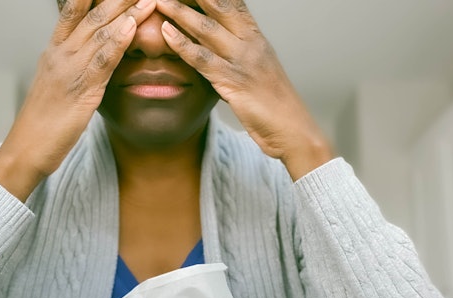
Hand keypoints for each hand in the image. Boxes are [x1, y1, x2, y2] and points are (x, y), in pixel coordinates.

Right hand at [0, 0, 156, 200]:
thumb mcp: (57, 85)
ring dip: (127, 11)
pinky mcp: (81, 90)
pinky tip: (132, 26)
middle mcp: (60, 53)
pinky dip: (118, 41)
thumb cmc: (43, 122)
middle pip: (92, 14)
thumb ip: (73, 66)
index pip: (74, 9)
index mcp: (54, 50)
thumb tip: (92, 56)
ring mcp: (69, 70)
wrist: (25, 149)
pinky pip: (102, 60)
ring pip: (100, 32)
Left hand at [157, 0, 333, 180]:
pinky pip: (202, 59)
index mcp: (256, 38)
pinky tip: (166, 33)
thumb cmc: (274, 105)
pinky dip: (182, 44)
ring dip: (180, 12)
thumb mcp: (258, 70)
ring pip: (207, 29)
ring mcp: (242, 61)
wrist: (292, 130)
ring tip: (160, 0)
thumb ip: (239, 54)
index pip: (233, 3)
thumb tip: (218, 45)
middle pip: (220, 7)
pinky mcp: (233, 82)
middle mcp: (250, 43)